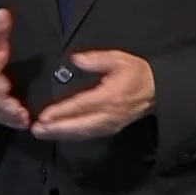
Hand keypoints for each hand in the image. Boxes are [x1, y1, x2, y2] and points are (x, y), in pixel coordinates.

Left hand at [31, 50, 154, 140]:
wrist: (158, 90)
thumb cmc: (137, 73)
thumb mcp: (118, 59)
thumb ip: (95, 59)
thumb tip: (75, 59)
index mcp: (109, 96)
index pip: (80, 105)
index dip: (61, 111)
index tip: (44, 115)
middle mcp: (108, 114)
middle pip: (79, 125)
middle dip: (56, 129)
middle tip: (37, 130)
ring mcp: (110, 124)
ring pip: (83, 133)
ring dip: (62, 134)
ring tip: (43, 133)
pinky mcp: (111, 128)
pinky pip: (89, 134)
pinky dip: (73, 135)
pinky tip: (61, 133)